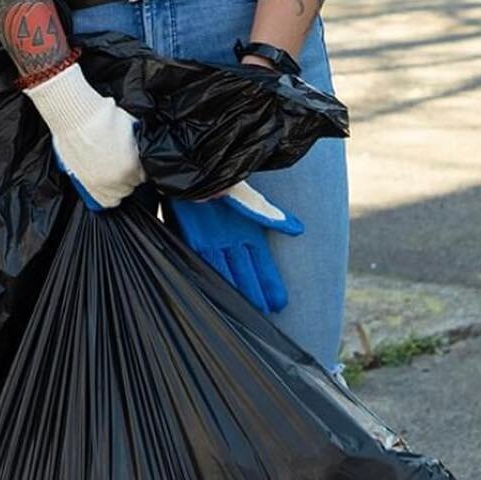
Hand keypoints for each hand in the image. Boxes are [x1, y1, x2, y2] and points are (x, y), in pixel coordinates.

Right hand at [24, 61, 143, 210]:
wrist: (75, 116)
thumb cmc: (101, 117)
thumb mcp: (130, 126)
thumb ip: (137, 141)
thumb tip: (140, 144)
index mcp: (131, 166)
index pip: (145, 176)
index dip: (140, 167)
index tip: (135, 161)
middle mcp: (117, 179)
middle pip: (131, 186)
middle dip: (130, 176)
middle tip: (124, 164)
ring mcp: (100, 183)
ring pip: (118, 195)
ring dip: (119, 186)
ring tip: (114, 174)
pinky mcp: (85, 183)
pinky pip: (103, 200)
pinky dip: (107, 195)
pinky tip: (107, 185)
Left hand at [166, 181, 303, 314]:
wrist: (182, 163)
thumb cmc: (215, 174)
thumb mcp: (241, 192)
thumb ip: (262, 211)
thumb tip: (297, 229)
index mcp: (245, 230)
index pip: (261, 264)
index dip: (269, 283)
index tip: (280, 303)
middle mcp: (228, 239)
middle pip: (243, 274)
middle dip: (252, 295)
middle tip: (262, 317)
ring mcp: (209, 240)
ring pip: (223, 273)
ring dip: (232, 293)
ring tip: (240, 315)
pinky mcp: (188, 236)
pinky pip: (199, 261)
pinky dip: (207, 277)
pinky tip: (210, 295)